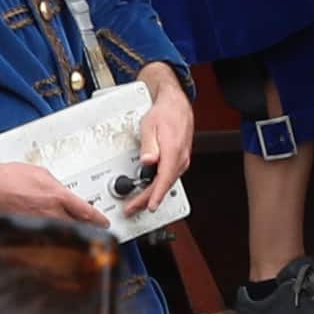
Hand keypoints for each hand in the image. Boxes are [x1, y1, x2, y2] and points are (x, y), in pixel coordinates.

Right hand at [0, 155, 98, 227]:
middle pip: (76, 225)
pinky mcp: (27, 229)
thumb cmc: (8, 177)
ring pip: (62, 231)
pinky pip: (45, 233)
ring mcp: (37, 223)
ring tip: (76, 230)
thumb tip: (65, 193)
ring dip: (70, 231)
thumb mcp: (41, 173)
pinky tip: (55, 234)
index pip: (85, 211)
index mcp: (56, 196)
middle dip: (87, 228)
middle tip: (95, 229)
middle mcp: (48, 212)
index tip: (105, 223)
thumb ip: (57, 186)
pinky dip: (53, 234)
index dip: (98, 219)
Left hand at [131, 70, 196, 194]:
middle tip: (132, 208)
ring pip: (167, 182)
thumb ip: (148, 145)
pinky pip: (169, 177)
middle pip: (164, 185)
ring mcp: (181, 160)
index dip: (156, 195)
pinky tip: (150, 190)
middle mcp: (180, 158)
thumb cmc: (164, 113)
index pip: (164, 179)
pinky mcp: (178, 160)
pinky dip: (158, 186)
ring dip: (153, 194)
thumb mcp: (150, 126)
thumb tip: (147, 160)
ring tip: (138, 203)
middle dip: (148, 199)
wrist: (176, 105)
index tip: (150, 206)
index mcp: (173, 152)